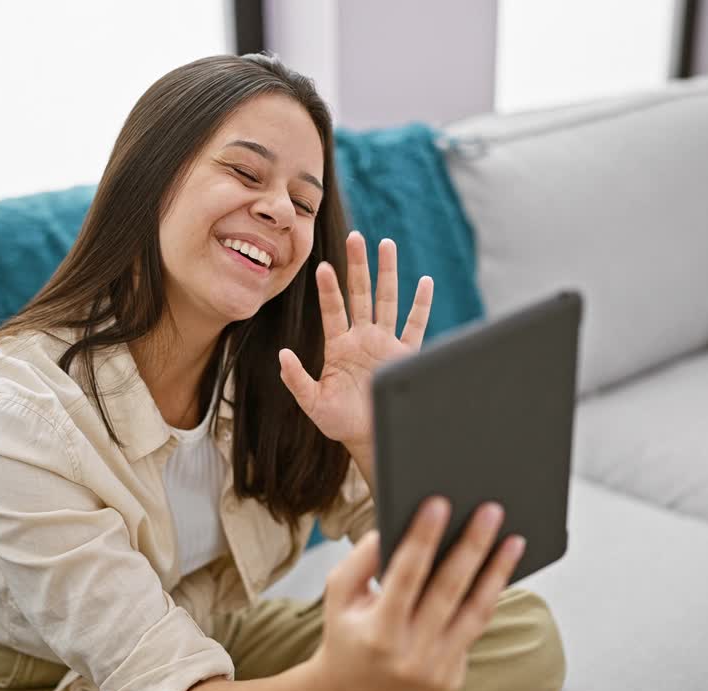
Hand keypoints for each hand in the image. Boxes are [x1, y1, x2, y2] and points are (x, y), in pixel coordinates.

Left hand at [279, 231, 433, 449]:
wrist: (371, 437)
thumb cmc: (340, 422)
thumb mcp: (312, 402)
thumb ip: (296, 380)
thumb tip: (283, 355)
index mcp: (338, 346)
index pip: (333, 310)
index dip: (329, 289)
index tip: (323, 267)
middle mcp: (362, 338)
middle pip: (361, 293)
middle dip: (359, 265)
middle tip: (356, 237)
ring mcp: (384, 343)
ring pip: (387, 300)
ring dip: (388, 273)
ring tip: (387, 244)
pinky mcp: (405, 355)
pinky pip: (415, 326)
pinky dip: (421, 305)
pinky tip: (425, 282)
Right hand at [304, 499, 526, 690]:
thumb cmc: (346, 632)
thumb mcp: (338, 594)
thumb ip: (360, 559)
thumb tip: (392, 526)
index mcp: (378, 633)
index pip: (405, 576)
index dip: (422, 538)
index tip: (439, 503)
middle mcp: (409, 656)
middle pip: (449, 591)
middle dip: (473, 546)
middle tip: (491, 510)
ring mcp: (435, 671)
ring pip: (474, 613)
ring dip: (497, 573)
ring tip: (513, 541)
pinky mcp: (452, 678)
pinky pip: (473, 631)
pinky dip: (487, 599)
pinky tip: (500, 571)